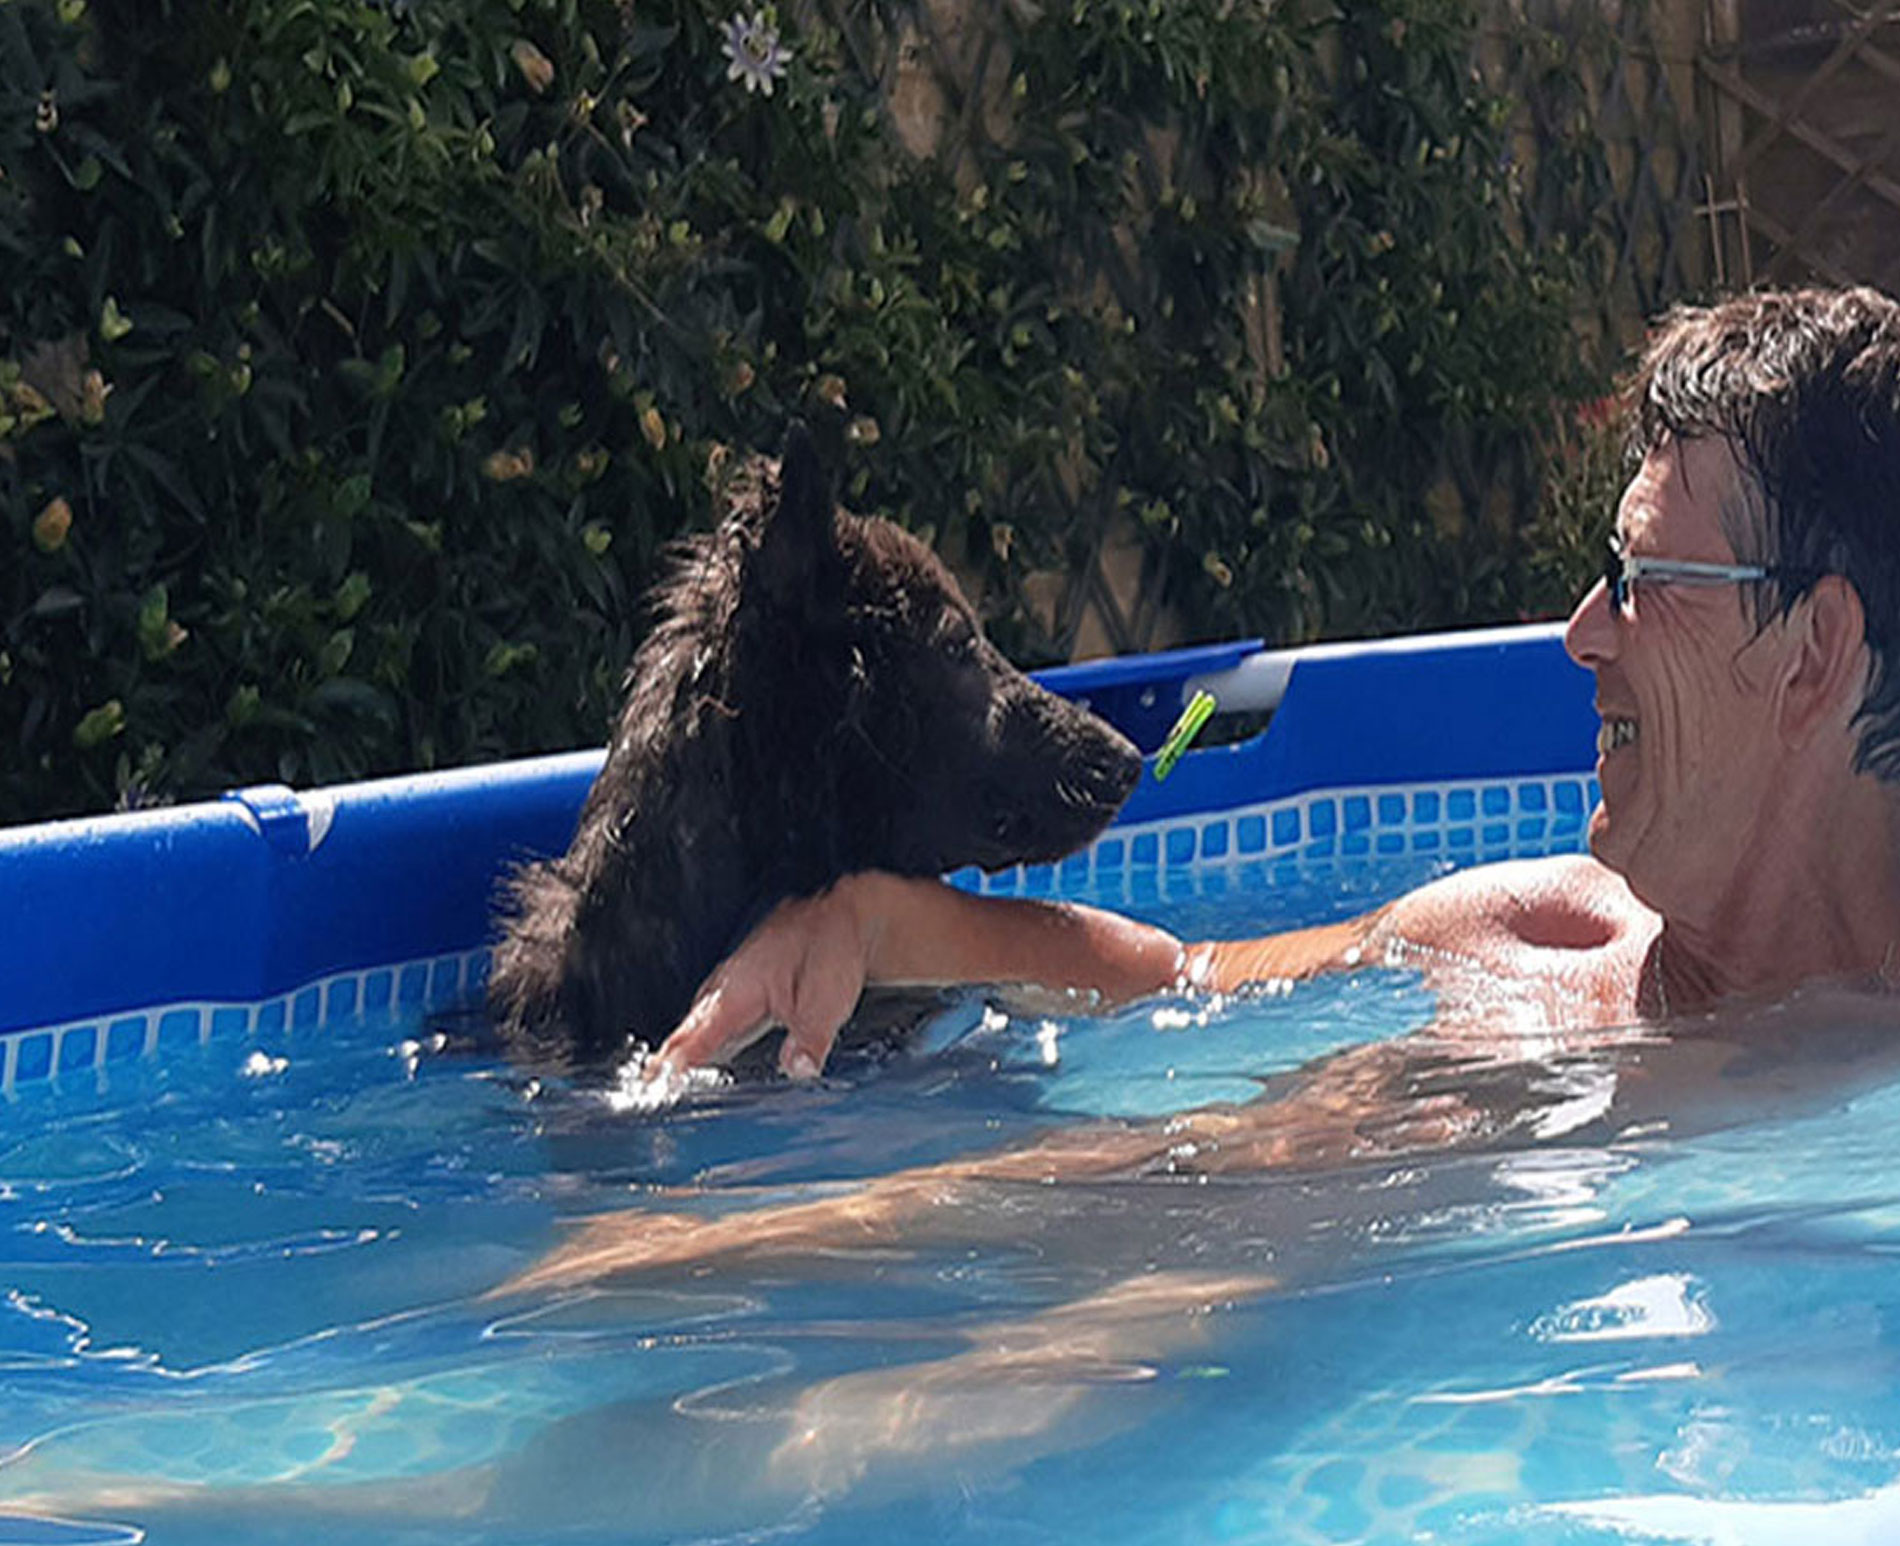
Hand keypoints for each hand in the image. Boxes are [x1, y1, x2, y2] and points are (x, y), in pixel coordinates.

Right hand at [657, 879, 877, 1078]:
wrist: (843, 918)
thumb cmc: (832, 949)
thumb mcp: (830, 999)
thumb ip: (810, 1038)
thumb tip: (798, 1070)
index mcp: (740, 988)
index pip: (699, 1033)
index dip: (677, 1060)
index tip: (655, 1081)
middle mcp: (729, 984)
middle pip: (689, 1027)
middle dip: (668, 1057)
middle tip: (647, 1085)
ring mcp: (735, 982)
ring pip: (699, 1020)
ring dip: (681, 1046)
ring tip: (661, 1076)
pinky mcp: (746, 986)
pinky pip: (715, 1014)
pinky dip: (701, 1035)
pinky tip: (701, 1052)